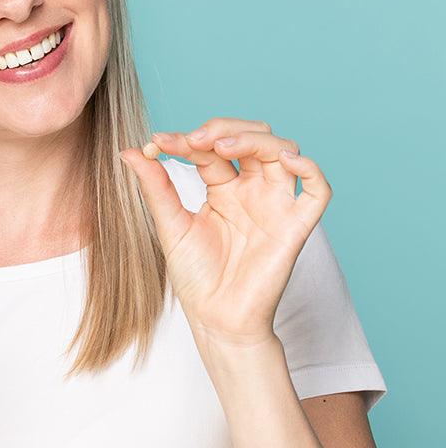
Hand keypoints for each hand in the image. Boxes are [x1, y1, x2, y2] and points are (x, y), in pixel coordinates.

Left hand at [119, 117, 331, 349]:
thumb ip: (155, 187)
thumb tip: (129, 151)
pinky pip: (317, 190)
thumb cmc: (195, 276)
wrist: (214, 318)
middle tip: (192, 141)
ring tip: (220, 147)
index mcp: (223, 187)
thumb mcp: (170, 225)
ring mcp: (275, 205)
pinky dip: (309, 168)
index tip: (157, 143)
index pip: (211, 148)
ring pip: (282, 151)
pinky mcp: (295, 226)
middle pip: (252, 138)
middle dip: (223, 130)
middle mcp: (252, 190)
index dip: (185, 139)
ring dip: (254, 139)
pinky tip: (284, 160)